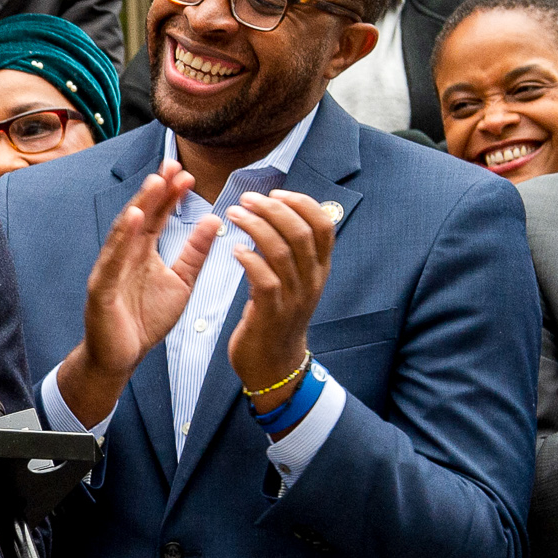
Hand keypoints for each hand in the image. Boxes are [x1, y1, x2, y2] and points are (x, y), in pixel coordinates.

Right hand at [53, 162, 217, 427]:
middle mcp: (124, 255)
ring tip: (155, 183)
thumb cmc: (145, 320)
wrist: (121, 358)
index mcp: (142, 252)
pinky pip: (112, 260)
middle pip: (140, 216)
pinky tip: (132, 219)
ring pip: (124, 232)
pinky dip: (121, 239)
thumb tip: (214, 220)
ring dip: (139, 206)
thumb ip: (195, 253)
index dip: (171, 195)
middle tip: (172, 166)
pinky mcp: (101, 289)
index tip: (187, 173)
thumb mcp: (181, 282)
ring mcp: (110, 270)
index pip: (157, 216)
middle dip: (156, 191)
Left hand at [223, 187, 336, 411]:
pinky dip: (250, 260)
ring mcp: (294, 298)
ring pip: (282, 252)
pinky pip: (265, 280)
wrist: (274, 365)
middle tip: (245, 199)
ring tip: (233, 214)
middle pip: (301, 232)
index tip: (275, 192)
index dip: (301, 203)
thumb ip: (290, 252)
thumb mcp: (293, 281)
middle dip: (273, 209)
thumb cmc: (276, 316)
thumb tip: (277, 213)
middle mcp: (312, 281)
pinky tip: (235, 250)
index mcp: (320, 269)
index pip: (324, 225)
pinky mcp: (272, 314)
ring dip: (256, 227)